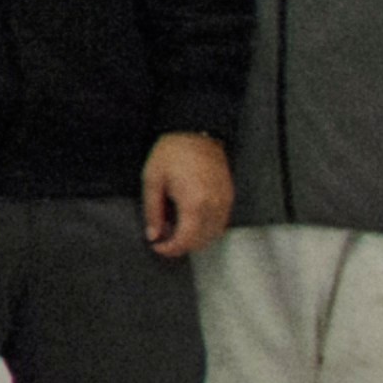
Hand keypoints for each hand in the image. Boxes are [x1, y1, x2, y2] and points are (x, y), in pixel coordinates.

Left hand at [143, 127, 234, 256]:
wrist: (196, 133)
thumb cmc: (173, 152)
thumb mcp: (152, 180)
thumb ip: (153, 211)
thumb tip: (153, 234)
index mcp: (194, 203)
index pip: (186, 240)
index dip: (170, 249)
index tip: (158, 246)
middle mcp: (214, 206)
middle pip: (202, 241)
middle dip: (182, 246)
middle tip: (165, 240)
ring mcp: (225, 202)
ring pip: (214, 235)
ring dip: (196, 239)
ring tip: (176, 230)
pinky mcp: (229, 197)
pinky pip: (221, 223)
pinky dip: (207, 228)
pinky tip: (192, 221)